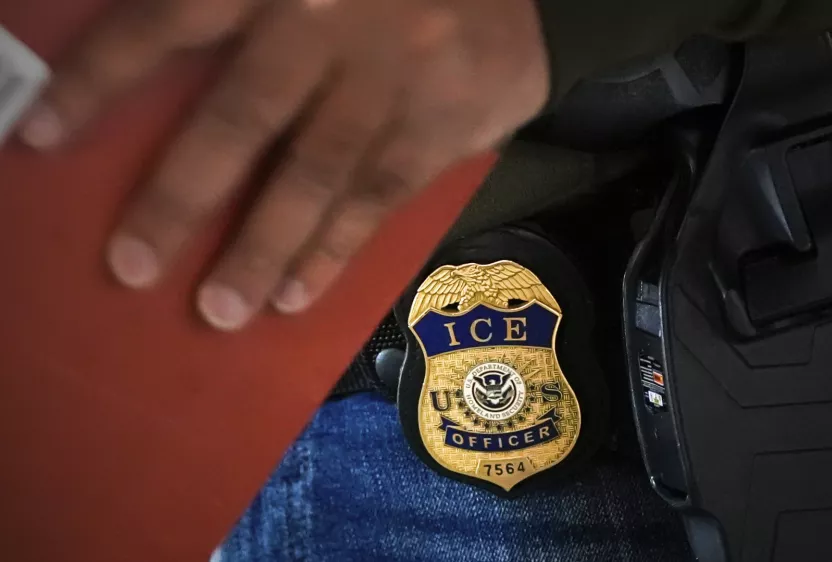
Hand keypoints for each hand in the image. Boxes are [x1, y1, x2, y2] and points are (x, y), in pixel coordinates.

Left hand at [19, 0, 548, 330]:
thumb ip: (245, 12)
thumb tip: (158, 73)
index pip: (167, 23)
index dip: (100, 79)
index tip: (39, 138)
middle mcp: (324, 23)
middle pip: (238, 118)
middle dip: (181, 199)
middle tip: (132, 268)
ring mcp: (386, 80)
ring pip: (312, 174)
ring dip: (262, 248)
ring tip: (219, 310)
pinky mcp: (438, 126)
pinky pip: (378, 196)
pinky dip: (335, 248)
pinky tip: (298, 294)